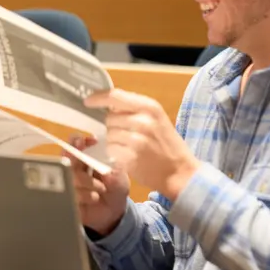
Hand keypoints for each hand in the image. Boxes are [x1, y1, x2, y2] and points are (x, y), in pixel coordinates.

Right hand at [64, 135, 130, 235]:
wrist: (114, 213)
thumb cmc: (115, 189)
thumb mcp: (119, 175)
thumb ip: (110, 167)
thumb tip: (100, 167)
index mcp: (85, 158)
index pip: (75, 143)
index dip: (79, 140)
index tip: (92, 140)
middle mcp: (73, 169)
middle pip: (65, 158)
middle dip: (77, 159)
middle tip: (90, 168)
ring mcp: (68, 184)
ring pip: (69, 177)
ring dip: (87, 181)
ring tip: (101, 189)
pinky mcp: (66, 200)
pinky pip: (69, 195)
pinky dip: (84, 196)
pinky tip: (94, 198)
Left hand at [85, 88, 200, 200]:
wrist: (181, 172)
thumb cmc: (168, 145)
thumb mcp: (157, 119)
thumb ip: (135, 110)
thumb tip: (108, 105)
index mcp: (150, 107)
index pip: (115, 96)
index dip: (98, 98)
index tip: (88, 101)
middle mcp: (143, 120)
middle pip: (109, 117)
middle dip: (110, 126)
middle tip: (122, 134)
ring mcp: (136, 139)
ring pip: (108, 134)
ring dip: (112, 140)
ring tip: (127, 146)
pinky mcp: (130, 156)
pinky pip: (110, 149)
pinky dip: (114, 153)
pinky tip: (126, 155)